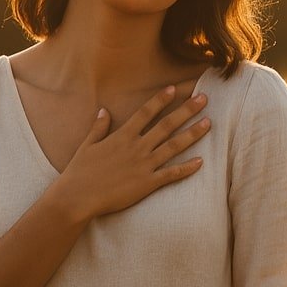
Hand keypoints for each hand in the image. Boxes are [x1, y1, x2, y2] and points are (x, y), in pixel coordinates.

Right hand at [57, 84, 210, 221]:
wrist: (78, 197)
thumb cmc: (79, 171)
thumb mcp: (87, 145)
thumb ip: (99, 127)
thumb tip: (104, 110)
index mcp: (123, 136)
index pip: (146, 112)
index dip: (161, 100)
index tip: (175, 89)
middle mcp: (137, 147)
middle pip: (167, 125)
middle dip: (187, 110)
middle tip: (204, 99)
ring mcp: (144, 165)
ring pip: (174, 146)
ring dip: (192, 134)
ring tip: (208, 123)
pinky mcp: (147, 184)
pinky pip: (171, 175)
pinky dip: (186, 168)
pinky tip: (201, 162)